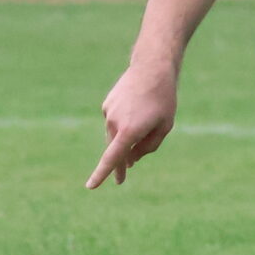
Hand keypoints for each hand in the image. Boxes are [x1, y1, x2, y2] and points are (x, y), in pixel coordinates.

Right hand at [87, 64, 178, 187]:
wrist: (152, 67)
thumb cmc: (163, 100)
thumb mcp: (164, 127)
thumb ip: (148, 147)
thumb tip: (130, 160)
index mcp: (129, 131)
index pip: (112, 158)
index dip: (101, 174)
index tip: (90, 186)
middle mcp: (114, 122)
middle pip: (115, 150)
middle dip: (120, 165)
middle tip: (122, 180)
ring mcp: (108, 112)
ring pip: (115, 136)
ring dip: (126, 139)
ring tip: (144, 128)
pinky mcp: (107, 104)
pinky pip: (115, 122)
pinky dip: (123, 123)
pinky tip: (136, 112)